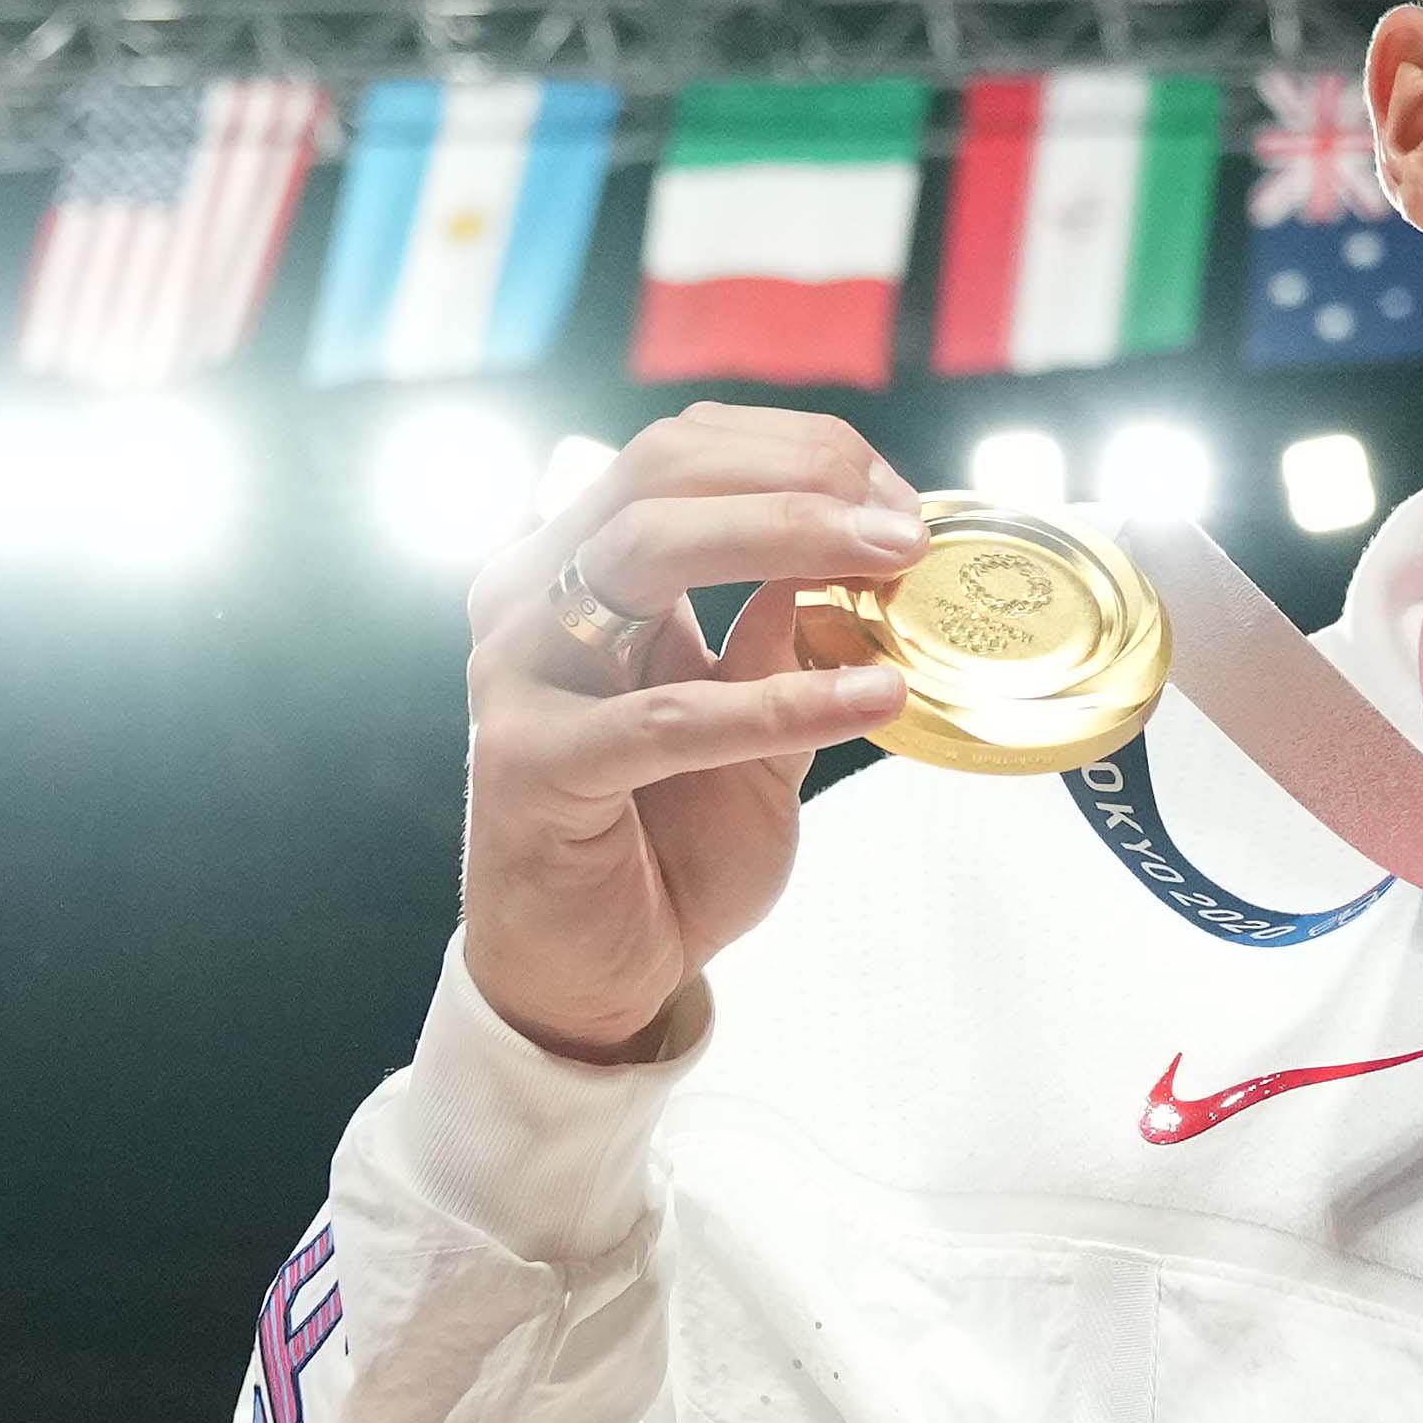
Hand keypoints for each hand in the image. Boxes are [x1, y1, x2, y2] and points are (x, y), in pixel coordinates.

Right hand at [455, 404, 925, 1065]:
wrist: (594, 972)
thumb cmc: (663, 839)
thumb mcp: (746, 715)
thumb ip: (778, 631)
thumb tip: (857, 539)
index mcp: (577, 564)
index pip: (682, 449)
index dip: (800, 452)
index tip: (899, 499)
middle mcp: (533, 595)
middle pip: (661, 469)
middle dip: (801, 478)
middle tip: (905, 526)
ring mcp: (518, 671)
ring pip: (646, 550)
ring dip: (788, 540)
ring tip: (893, 568)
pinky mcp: (531, 762)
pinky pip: (670, 714)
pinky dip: (782, 700)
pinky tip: (871, 696)